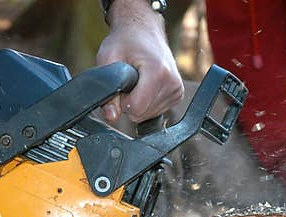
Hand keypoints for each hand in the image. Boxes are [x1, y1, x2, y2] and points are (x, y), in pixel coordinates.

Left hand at [96, 0, 183, 123]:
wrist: (143, 30)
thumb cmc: (125, 41)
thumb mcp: (108, 59)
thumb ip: (107, 92)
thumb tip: (111, 117)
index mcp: (158, 72)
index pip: (135, 110)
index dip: (122, 101)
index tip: (123, 84)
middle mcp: (172, 83)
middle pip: (141, 114)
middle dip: (130, 101)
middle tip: (130, 80)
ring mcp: (177, 90)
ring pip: (148, 115)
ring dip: (138, 101)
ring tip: (139, 79)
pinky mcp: (178, 94)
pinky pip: (155, 111)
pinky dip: (146, 101)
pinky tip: (146, 84)